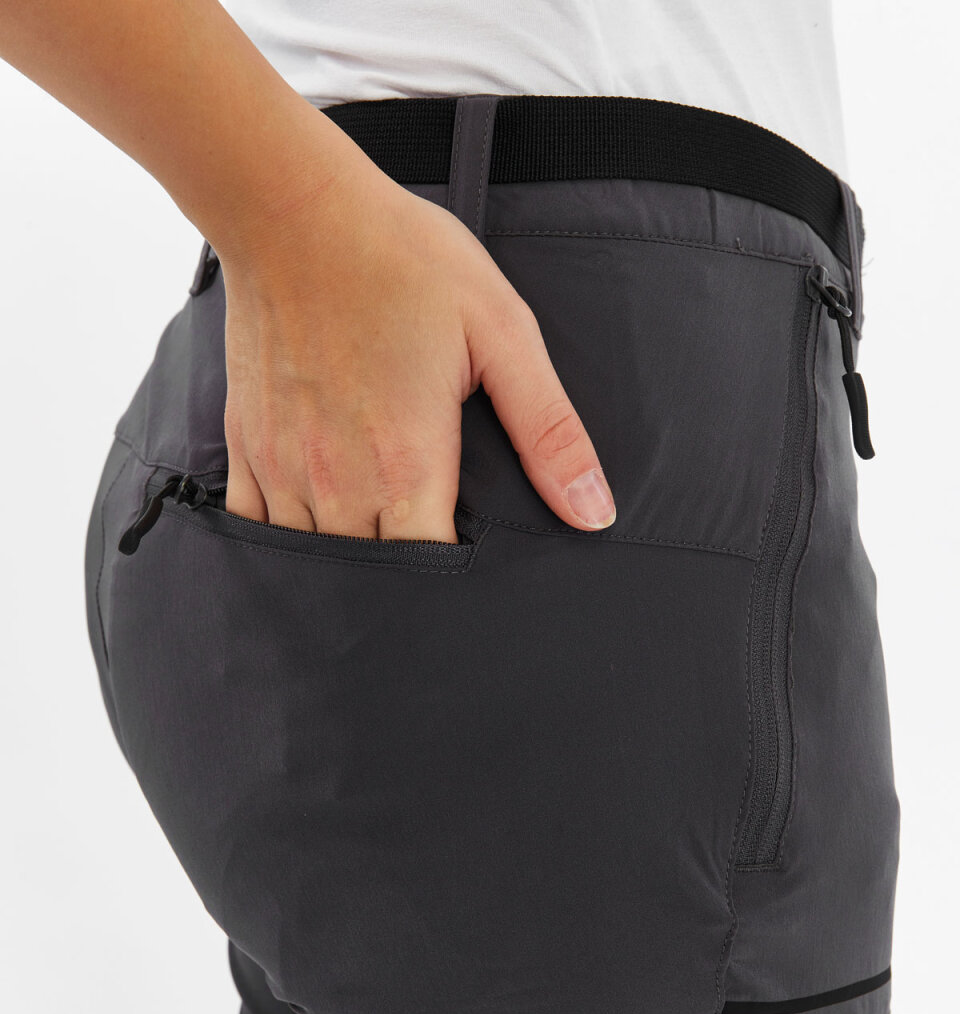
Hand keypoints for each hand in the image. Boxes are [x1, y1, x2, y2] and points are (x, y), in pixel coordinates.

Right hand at [218, 152, 615, 541]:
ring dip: (346, 565)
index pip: (430, 569)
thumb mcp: (503, 335)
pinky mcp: (247, 444)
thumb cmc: (405, 262)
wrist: (296, 211)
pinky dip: (284, 541)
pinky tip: (312, 532)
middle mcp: (338, 482)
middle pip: (372, 576)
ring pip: (312, 560)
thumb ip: (549, 432)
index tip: (473, 568)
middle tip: (428, 566)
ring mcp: (284, 467)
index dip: (456, 580)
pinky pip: (255, 526)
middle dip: (404, 582)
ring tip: (377, 556)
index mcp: (406, 464)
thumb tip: (593, 512)